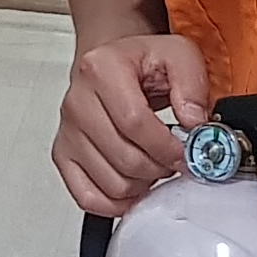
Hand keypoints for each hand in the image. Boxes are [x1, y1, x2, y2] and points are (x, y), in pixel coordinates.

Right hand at [54, 33, 210, 215]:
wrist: (111, 64)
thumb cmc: (140, 62)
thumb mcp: (177, 54)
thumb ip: (192, 84)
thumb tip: (193, 122)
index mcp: (101, 70)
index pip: (135, 123)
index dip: (167, 146)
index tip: (187, 153)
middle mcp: (78, 102)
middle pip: (124, 158)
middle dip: (160, 167)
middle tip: (175, 159)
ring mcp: (68, 132)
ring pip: (111, 183)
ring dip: (143, 184)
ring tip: (155, 165)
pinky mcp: (63, 155)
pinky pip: (87, 197)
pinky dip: (116, 203)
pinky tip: (134, 187)